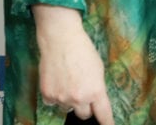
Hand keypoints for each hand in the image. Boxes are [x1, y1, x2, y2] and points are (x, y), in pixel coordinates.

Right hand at [32, 4, 114, 124]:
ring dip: (68, 99)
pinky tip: (57, 79)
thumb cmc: (83, 51)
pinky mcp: (48, 95)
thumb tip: (94, 100)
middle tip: (81, 91)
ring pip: (67, 108)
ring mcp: (62, 98)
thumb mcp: (98, 69)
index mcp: (96, 91)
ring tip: (67, 79)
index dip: (107, 123)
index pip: (103, 114)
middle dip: (84, 106)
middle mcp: (79, 98)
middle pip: (84, 115)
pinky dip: (55, 94)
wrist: (61, 40)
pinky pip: (53, 103)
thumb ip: (97, 88)